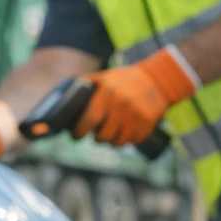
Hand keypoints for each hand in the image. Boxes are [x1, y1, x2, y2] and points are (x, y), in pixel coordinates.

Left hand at [73, 46, 197, 146]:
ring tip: (110, 133)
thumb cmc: (124, 79)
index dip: (79, 132)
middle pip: (102, 137)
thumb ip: (84, 84)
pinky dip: (126, 141)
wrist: (157, 79)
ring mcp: (136, 117)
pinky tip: (124, 132)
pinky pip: (132, 143)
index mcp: (107, 94)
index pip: (88, 120)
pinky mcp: (147, 125)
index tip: (76, 135)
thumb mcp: (104, 77)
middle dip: (96, 137)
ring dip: (111, 141)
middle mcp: (121, 106)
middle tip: (96, 133)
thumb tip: (62, 97)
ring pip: (117, 143)